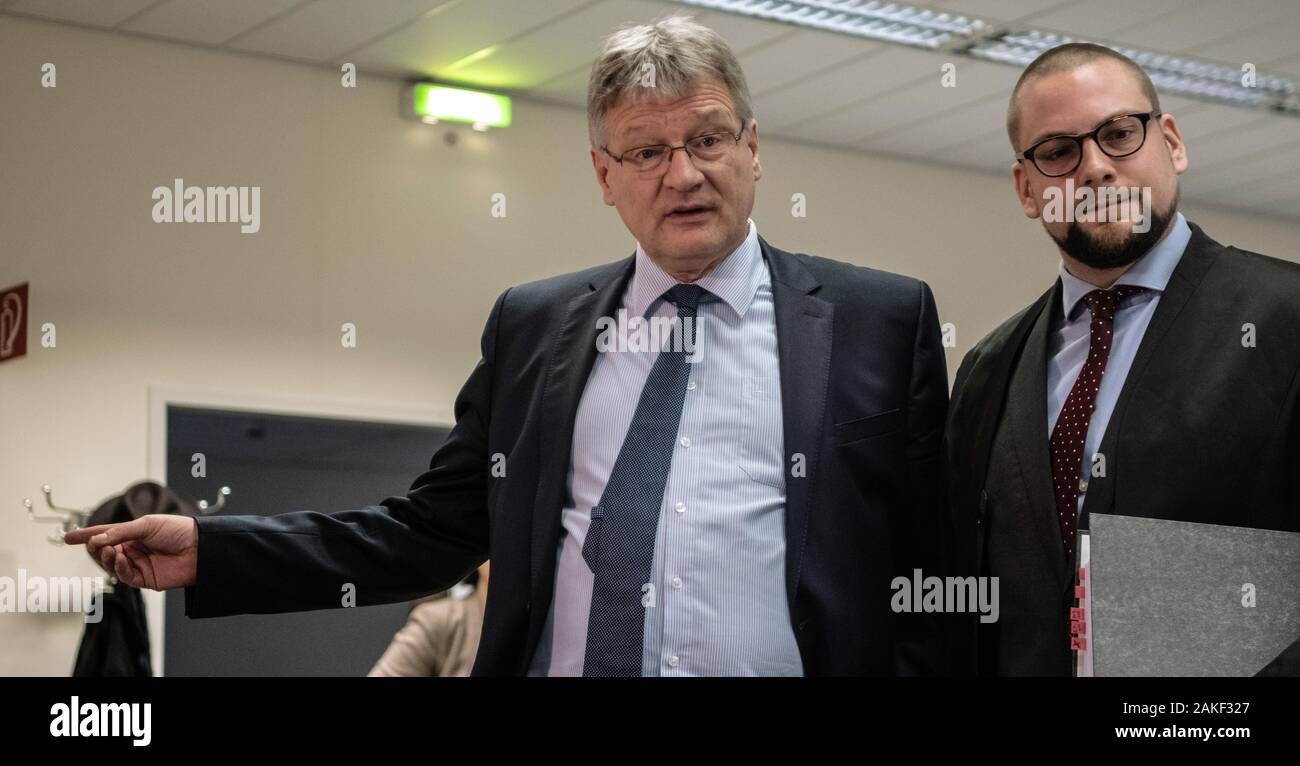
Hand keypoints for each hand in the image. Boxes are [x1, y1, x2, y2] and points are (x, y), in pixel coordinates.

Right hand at [64, 515, 198, 590]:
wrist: (201, 547)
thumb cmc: (179, 530)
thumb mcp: (147, 524)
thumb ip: (121, 532)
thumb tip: (97, 540)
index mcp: (134, 534)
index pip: (105, 535)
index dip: (87, 536)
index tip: (68, 538)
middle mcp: (134, 550)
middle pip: (104, 552)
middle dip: (96, 548)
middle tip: (94, 543)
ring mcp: (139, 565)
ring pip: (111, 565)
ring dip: (106, 557)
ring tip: (109, 549)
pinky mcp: (146, 580)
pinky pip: (124, 576)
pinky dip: (118, 567)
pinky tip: (120, 558)